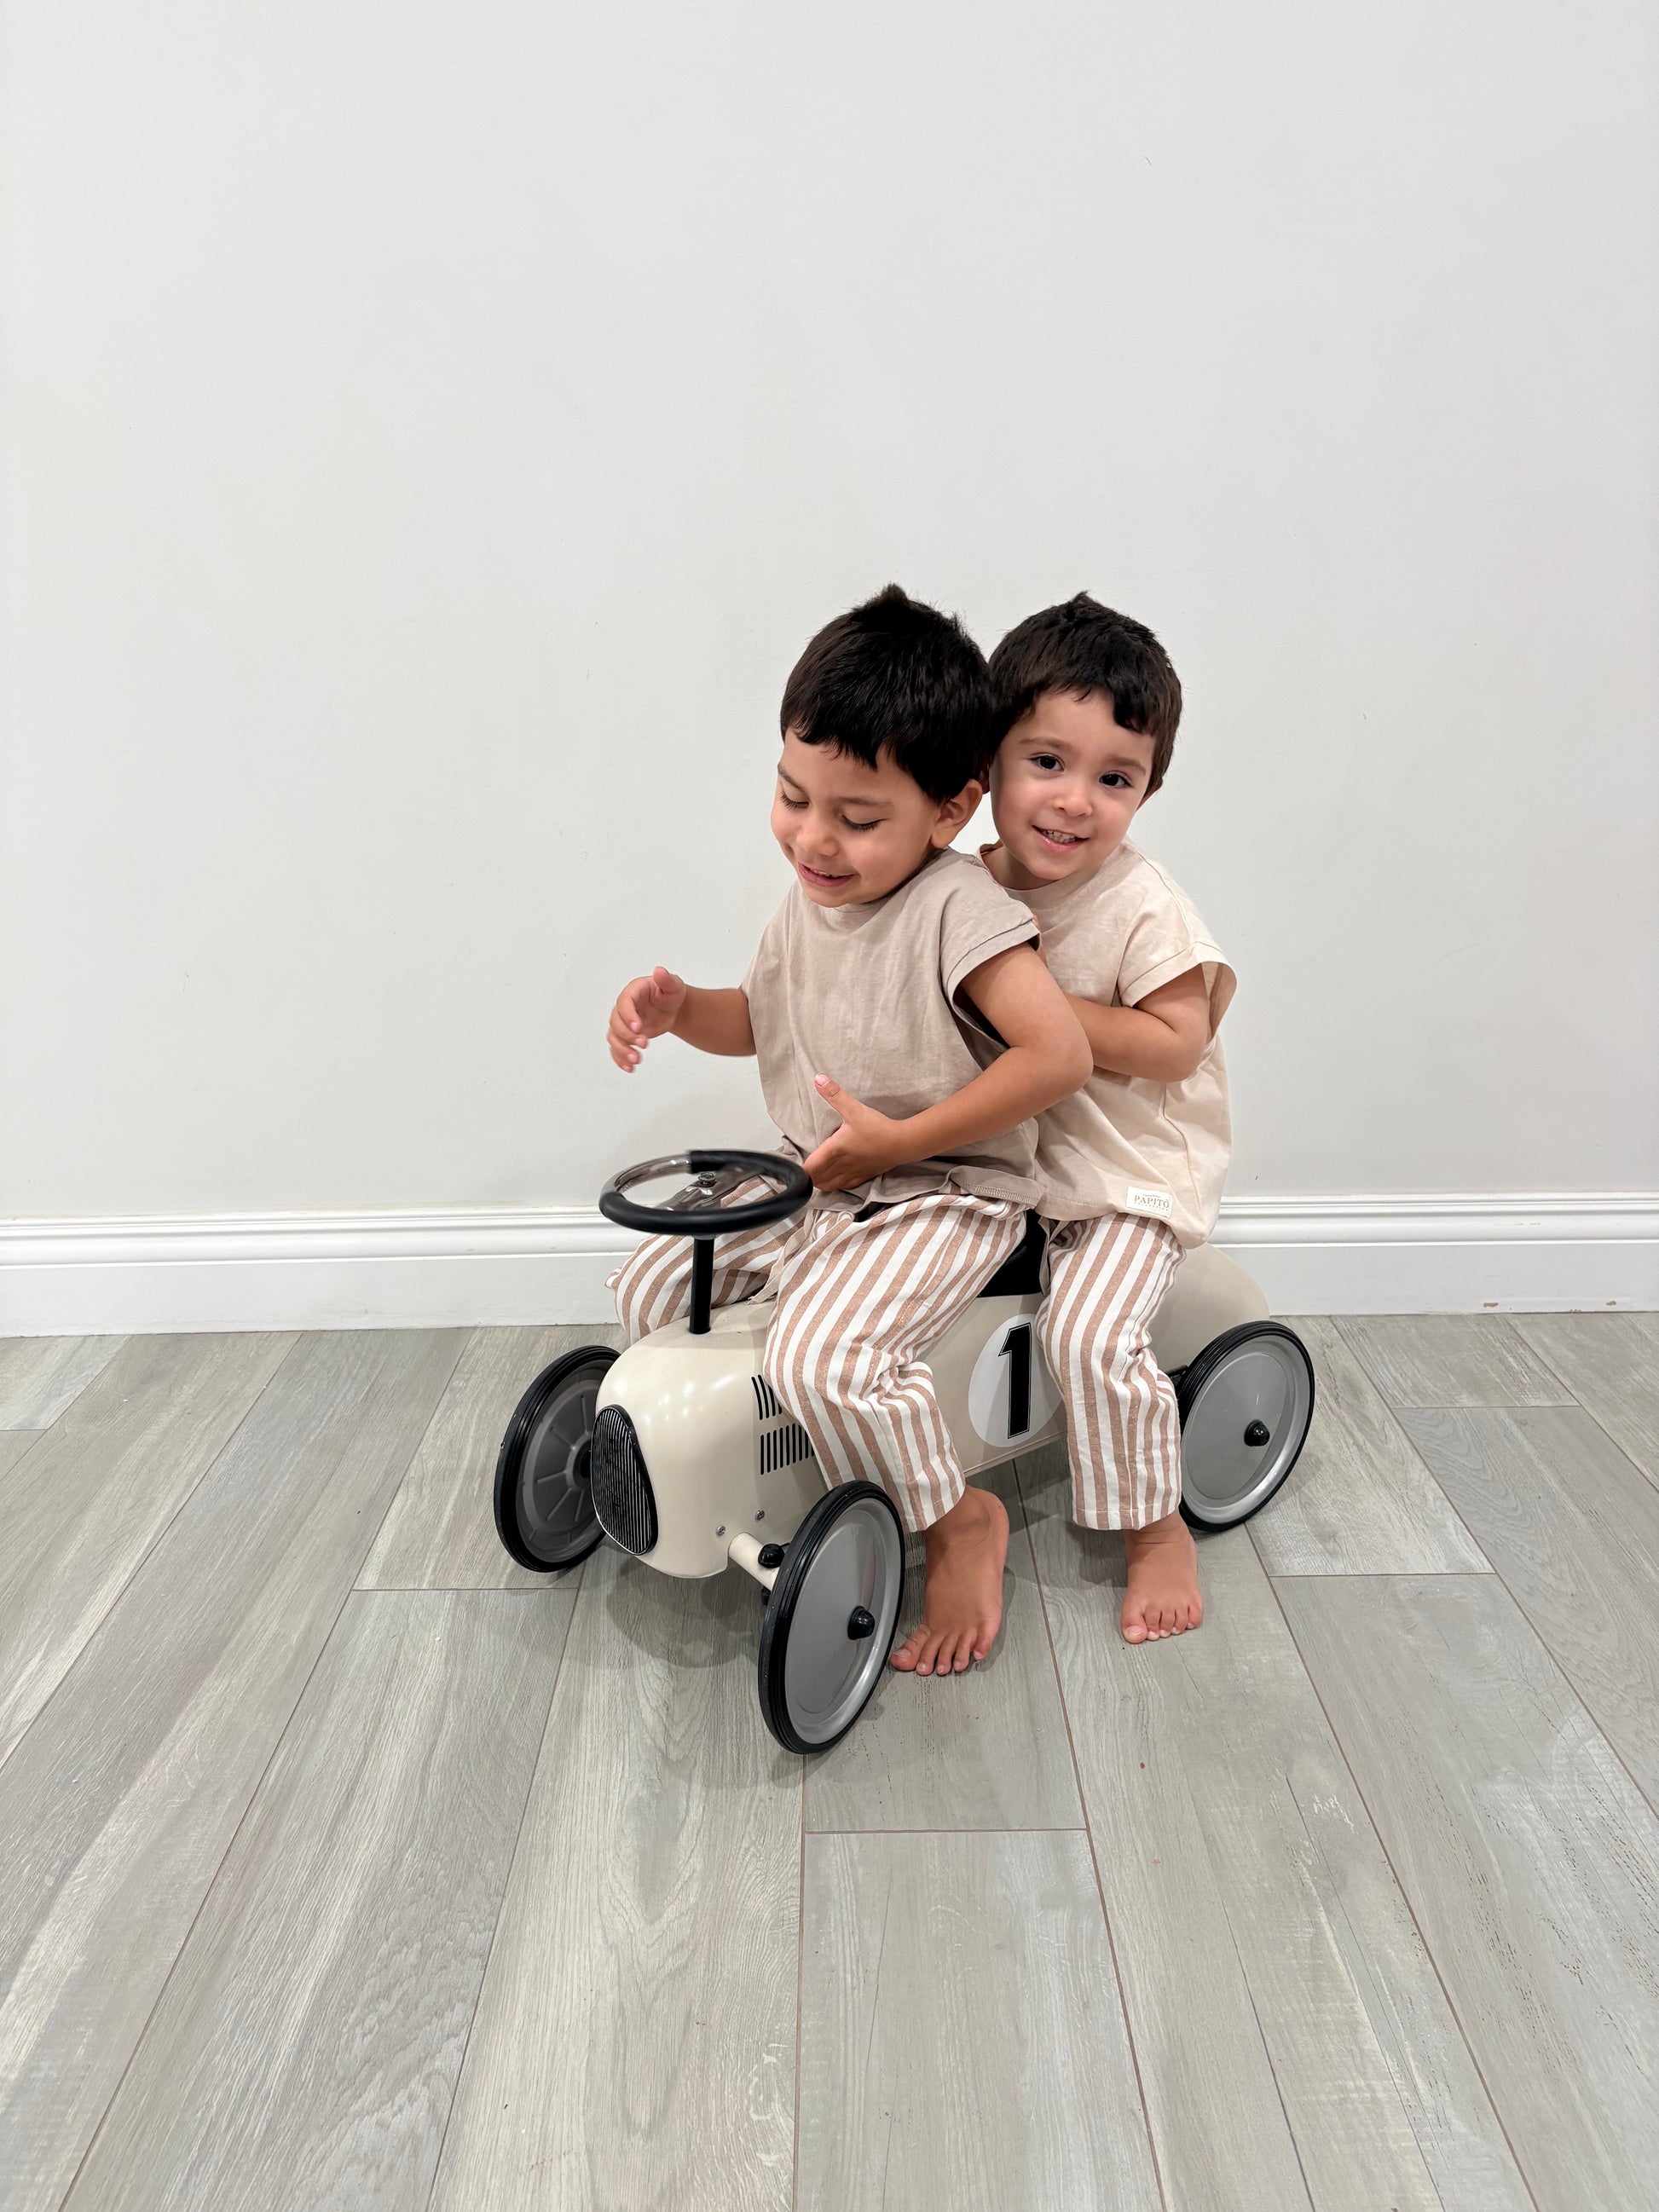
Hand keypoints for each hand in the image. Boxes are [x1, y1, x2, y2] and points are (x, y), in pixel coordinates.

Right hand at [607, 966, 686, 1070]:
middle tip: (644, 1043)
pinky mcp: (626, 1036)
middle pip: (616, 1022)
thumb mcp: (673, 985)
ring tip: (637, 1060)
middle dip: (628, 1036)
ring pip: (614, 1037)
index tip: (639, 1027)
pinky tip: (629, 1068)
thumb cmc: (670, 993)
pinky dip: (620, 1059)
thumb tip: (659, 971)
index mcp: (633, 992)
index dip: (629, 1016)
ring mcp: (623, 1023)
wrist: (672, 1008)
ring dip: (622, 1050)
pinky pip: (617, 1048)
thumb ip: (666, 980)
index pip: (624, 1003)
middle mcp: (624, 1008)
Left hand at [800, 1075, 907, 1191]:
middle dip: (809, 1177)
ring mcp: (854, 1173)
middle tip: (805, 1170)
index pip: (810, 1168)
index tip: (795, 1168)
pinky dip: (838, 1185)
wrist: (903, 1143)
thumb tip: (818, 1079)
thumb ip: (835, 1094)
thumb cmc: (878, 1128)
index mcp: (834, 1150)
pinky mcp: (865, 1176)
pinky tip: (837, 1179)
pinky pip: (846, 1186)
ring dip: (822, 1182)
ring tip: (818, 1175)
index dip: (800, 1171)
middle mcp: (842, 1165)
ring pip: (831, 1185)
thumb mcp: (854, 1108)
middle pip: (818, 1180)